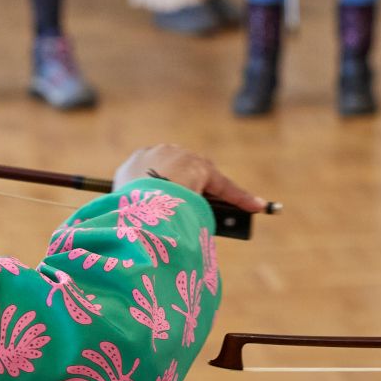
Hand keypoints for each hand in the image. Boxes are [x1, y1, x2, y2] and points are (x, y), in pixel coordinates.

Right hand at [112, 143, 267, 216]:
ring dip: (216, 192)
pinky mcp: (201, 168)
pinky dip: (239, 197)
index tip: (170, 198)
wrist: (137, 200)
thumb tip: (153, 227)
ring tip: (227, 211)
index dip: (165, 186)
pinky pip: (223, 186)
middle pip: (182, 169)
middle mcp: (158, 153)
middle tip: (193, 208)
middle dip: (190, 187)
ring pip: (204, 177)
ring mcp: (181, 157)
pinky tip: (255, 207)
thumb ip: (138, 207)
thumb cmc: (125, 209)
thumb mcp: (126, 207)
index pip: (155, 170)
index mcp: (136, 162)